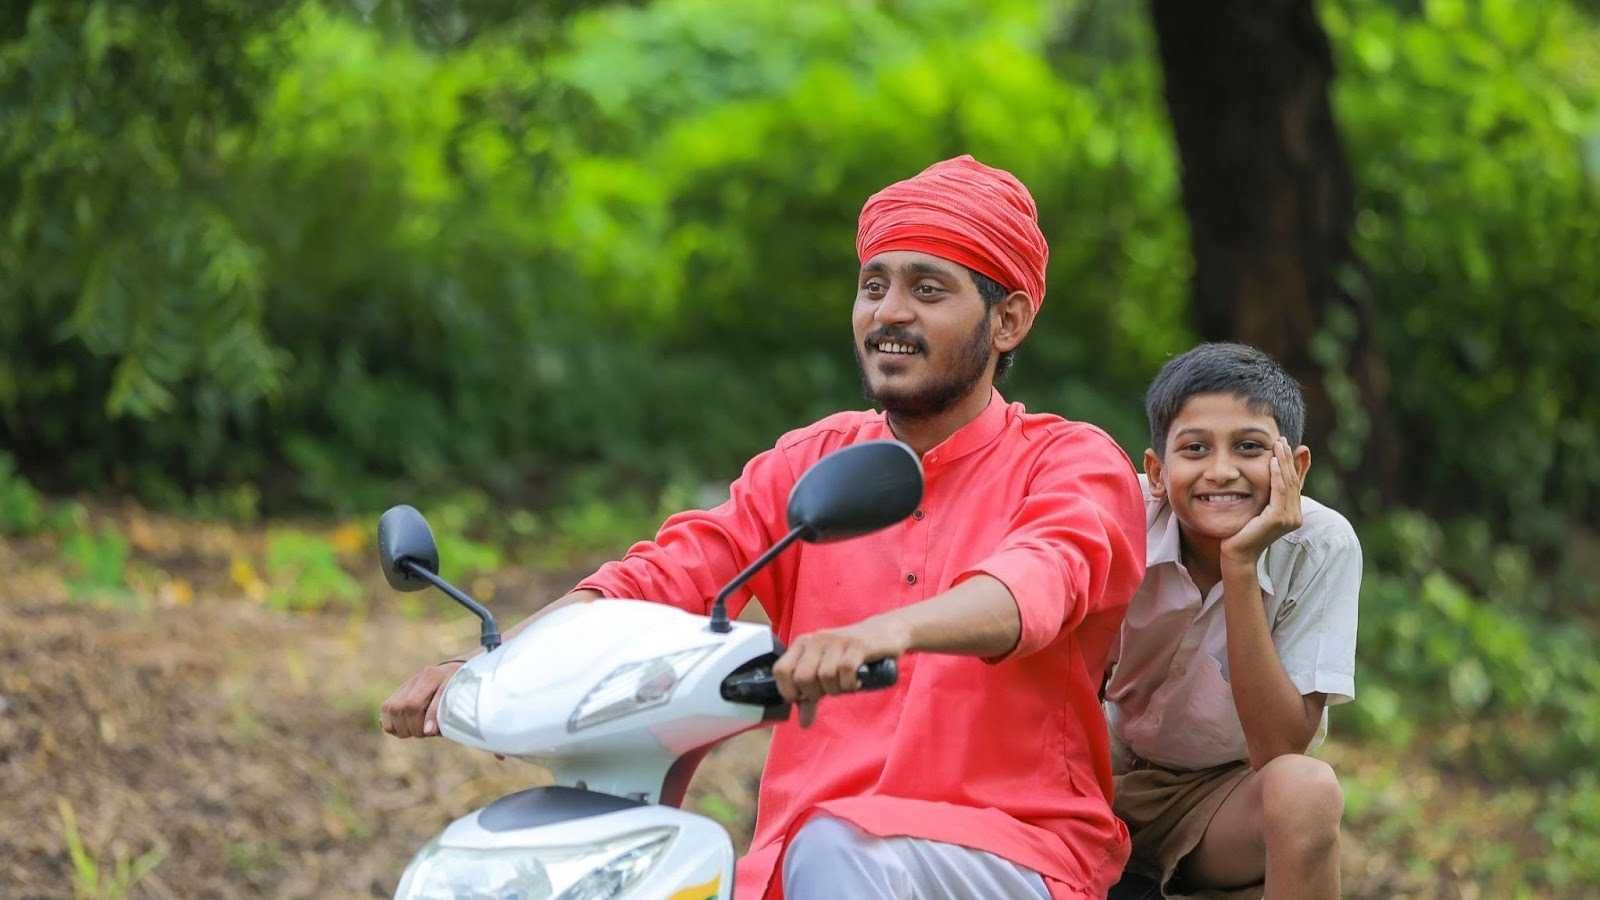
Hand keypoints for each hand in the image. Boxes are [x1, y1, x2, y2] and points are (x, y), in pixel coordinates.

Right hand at [380, 660, 463, 737]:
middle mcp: (416, 679)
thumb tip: (428, 731)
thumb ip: (444, 713)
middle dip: (412, 727)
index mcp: (432, 677)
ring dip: (400, 727)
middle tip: (425, 732)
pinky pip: (385, 711)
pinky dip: (392, 724)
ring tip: (416, 730)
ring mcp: (406, 686)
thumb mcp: (459, 698)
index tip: (429, 733)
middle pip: (400, 708)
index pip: (414, 703)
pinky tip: (407, 728)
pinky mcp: (399, 694)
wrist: (458, 675)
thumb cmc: (462, 691)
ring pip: (389, 708)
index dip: (420, 721)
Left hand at [772, 617, 908, 727]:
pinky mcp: (858, 645)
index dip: (789, 691)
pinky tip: (856, 681)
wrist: (884, 632)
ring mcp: (837, 641)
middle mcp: (817, 640)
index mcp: (803, 644)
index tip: (803, 698)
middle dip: (815, 693)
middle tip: (829, 691)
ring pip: (825, 676)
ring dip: (836, 689)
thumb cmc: (850, 655)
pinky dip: (850, 683)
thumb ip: (812, 697)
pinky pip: (846, 671)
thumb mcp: (827, 673)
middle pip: (802, 677)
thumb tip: (803, 723)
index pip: (781, 670)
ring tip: (845, 684)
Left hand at [1221, 437, 1305, 567]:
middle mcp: (1295, 516)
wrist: (1237, 553)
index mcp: (1292, 512)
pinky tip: (1272, 460)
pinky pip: (1279, 490)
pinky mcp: (1279, 519)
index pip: (1294, 482)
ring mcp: (1289, 518)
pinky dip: (1276, 474)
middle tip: (1282, 438)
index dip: (1291, 462)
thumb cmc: (1243, 531)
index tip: (1285, 444)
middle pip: (1293, 480)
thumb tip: (1269, 476)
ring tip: (1277, 444)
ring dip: (1283, 461)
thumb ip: (1264, 494)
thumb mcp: (1257, 507)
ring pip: (1287, 482)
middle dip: (1287, 458)